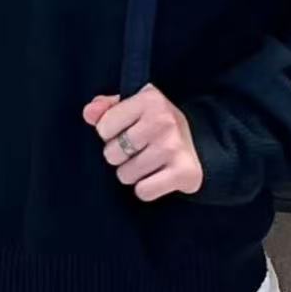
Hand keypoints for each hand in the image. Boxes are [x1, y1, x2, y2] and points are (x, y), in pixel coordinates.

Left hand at [82, 82, 204, 201]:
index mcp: (149, 99)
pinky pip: (143, 191)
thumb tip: (89, 113)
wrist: (201, 143)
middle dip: (119, 156)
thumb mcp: (133, 107)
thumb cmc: (156, 124)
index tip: (125, 130)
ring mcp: (173, 147)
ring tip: (147, 162)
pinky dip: (146, 189)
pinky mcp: (184, 172)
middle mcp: (163, 121)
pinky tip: (157, 176)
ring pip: (125, 175)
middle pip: (112, 153)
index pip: (103, 127)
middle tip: (137, 150)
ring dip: (132, 173)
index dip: (109, 133)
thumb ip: (106, 108)